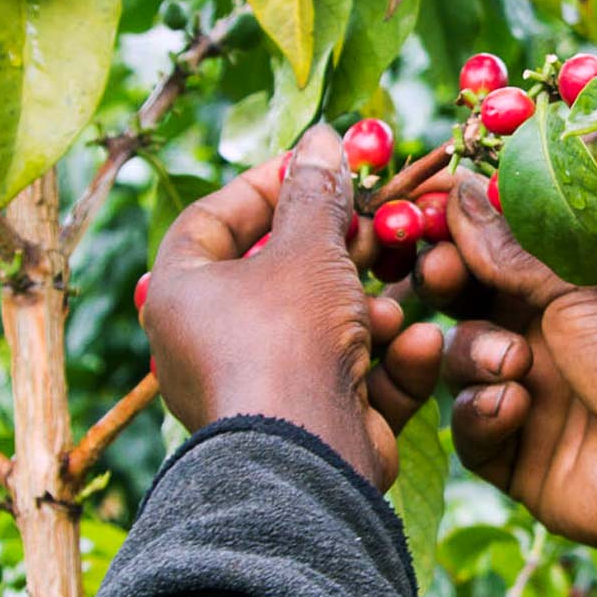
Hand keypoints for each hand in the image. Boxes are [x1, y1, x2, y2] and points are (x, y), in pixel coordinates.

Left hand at [145, 125, 441, 488]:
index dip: (264, 185)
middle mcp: (209, 345)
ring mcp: (260, 389)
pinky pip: (350, 379)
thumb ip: (318, 194)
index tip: (315, 165)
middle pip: (278, 276)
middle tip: (376, 227)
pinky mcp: (309, 426)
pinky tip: (414, 346)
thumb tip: (322, 138)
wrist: (304, 458)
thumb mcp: (308, 249)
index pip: (211, 221)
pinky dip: (385, 362)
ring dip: (368, 312)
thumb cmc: (287, 339)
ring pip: (323, 330)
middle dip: (336, 252)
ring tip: (388, 305)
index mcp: (182, 294)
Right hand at [414, 173, 596, 553]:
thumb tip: (459, 189)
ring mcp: (532, 397)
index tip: (424, 210)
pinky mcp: (517, 457)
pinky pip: (470, 429)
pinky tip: (515, 407)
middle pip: (467, 302)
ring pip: (460, 363)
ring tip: (514, 364)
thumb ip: (510, 247)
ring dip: (476, 356)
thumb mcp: (581, 284)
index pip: (498, 249)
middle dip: (446, 286)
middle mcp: (550, 338)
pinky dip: (484, 414)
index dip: (459, 231)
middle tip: (440, 274)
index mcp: (574, 287)